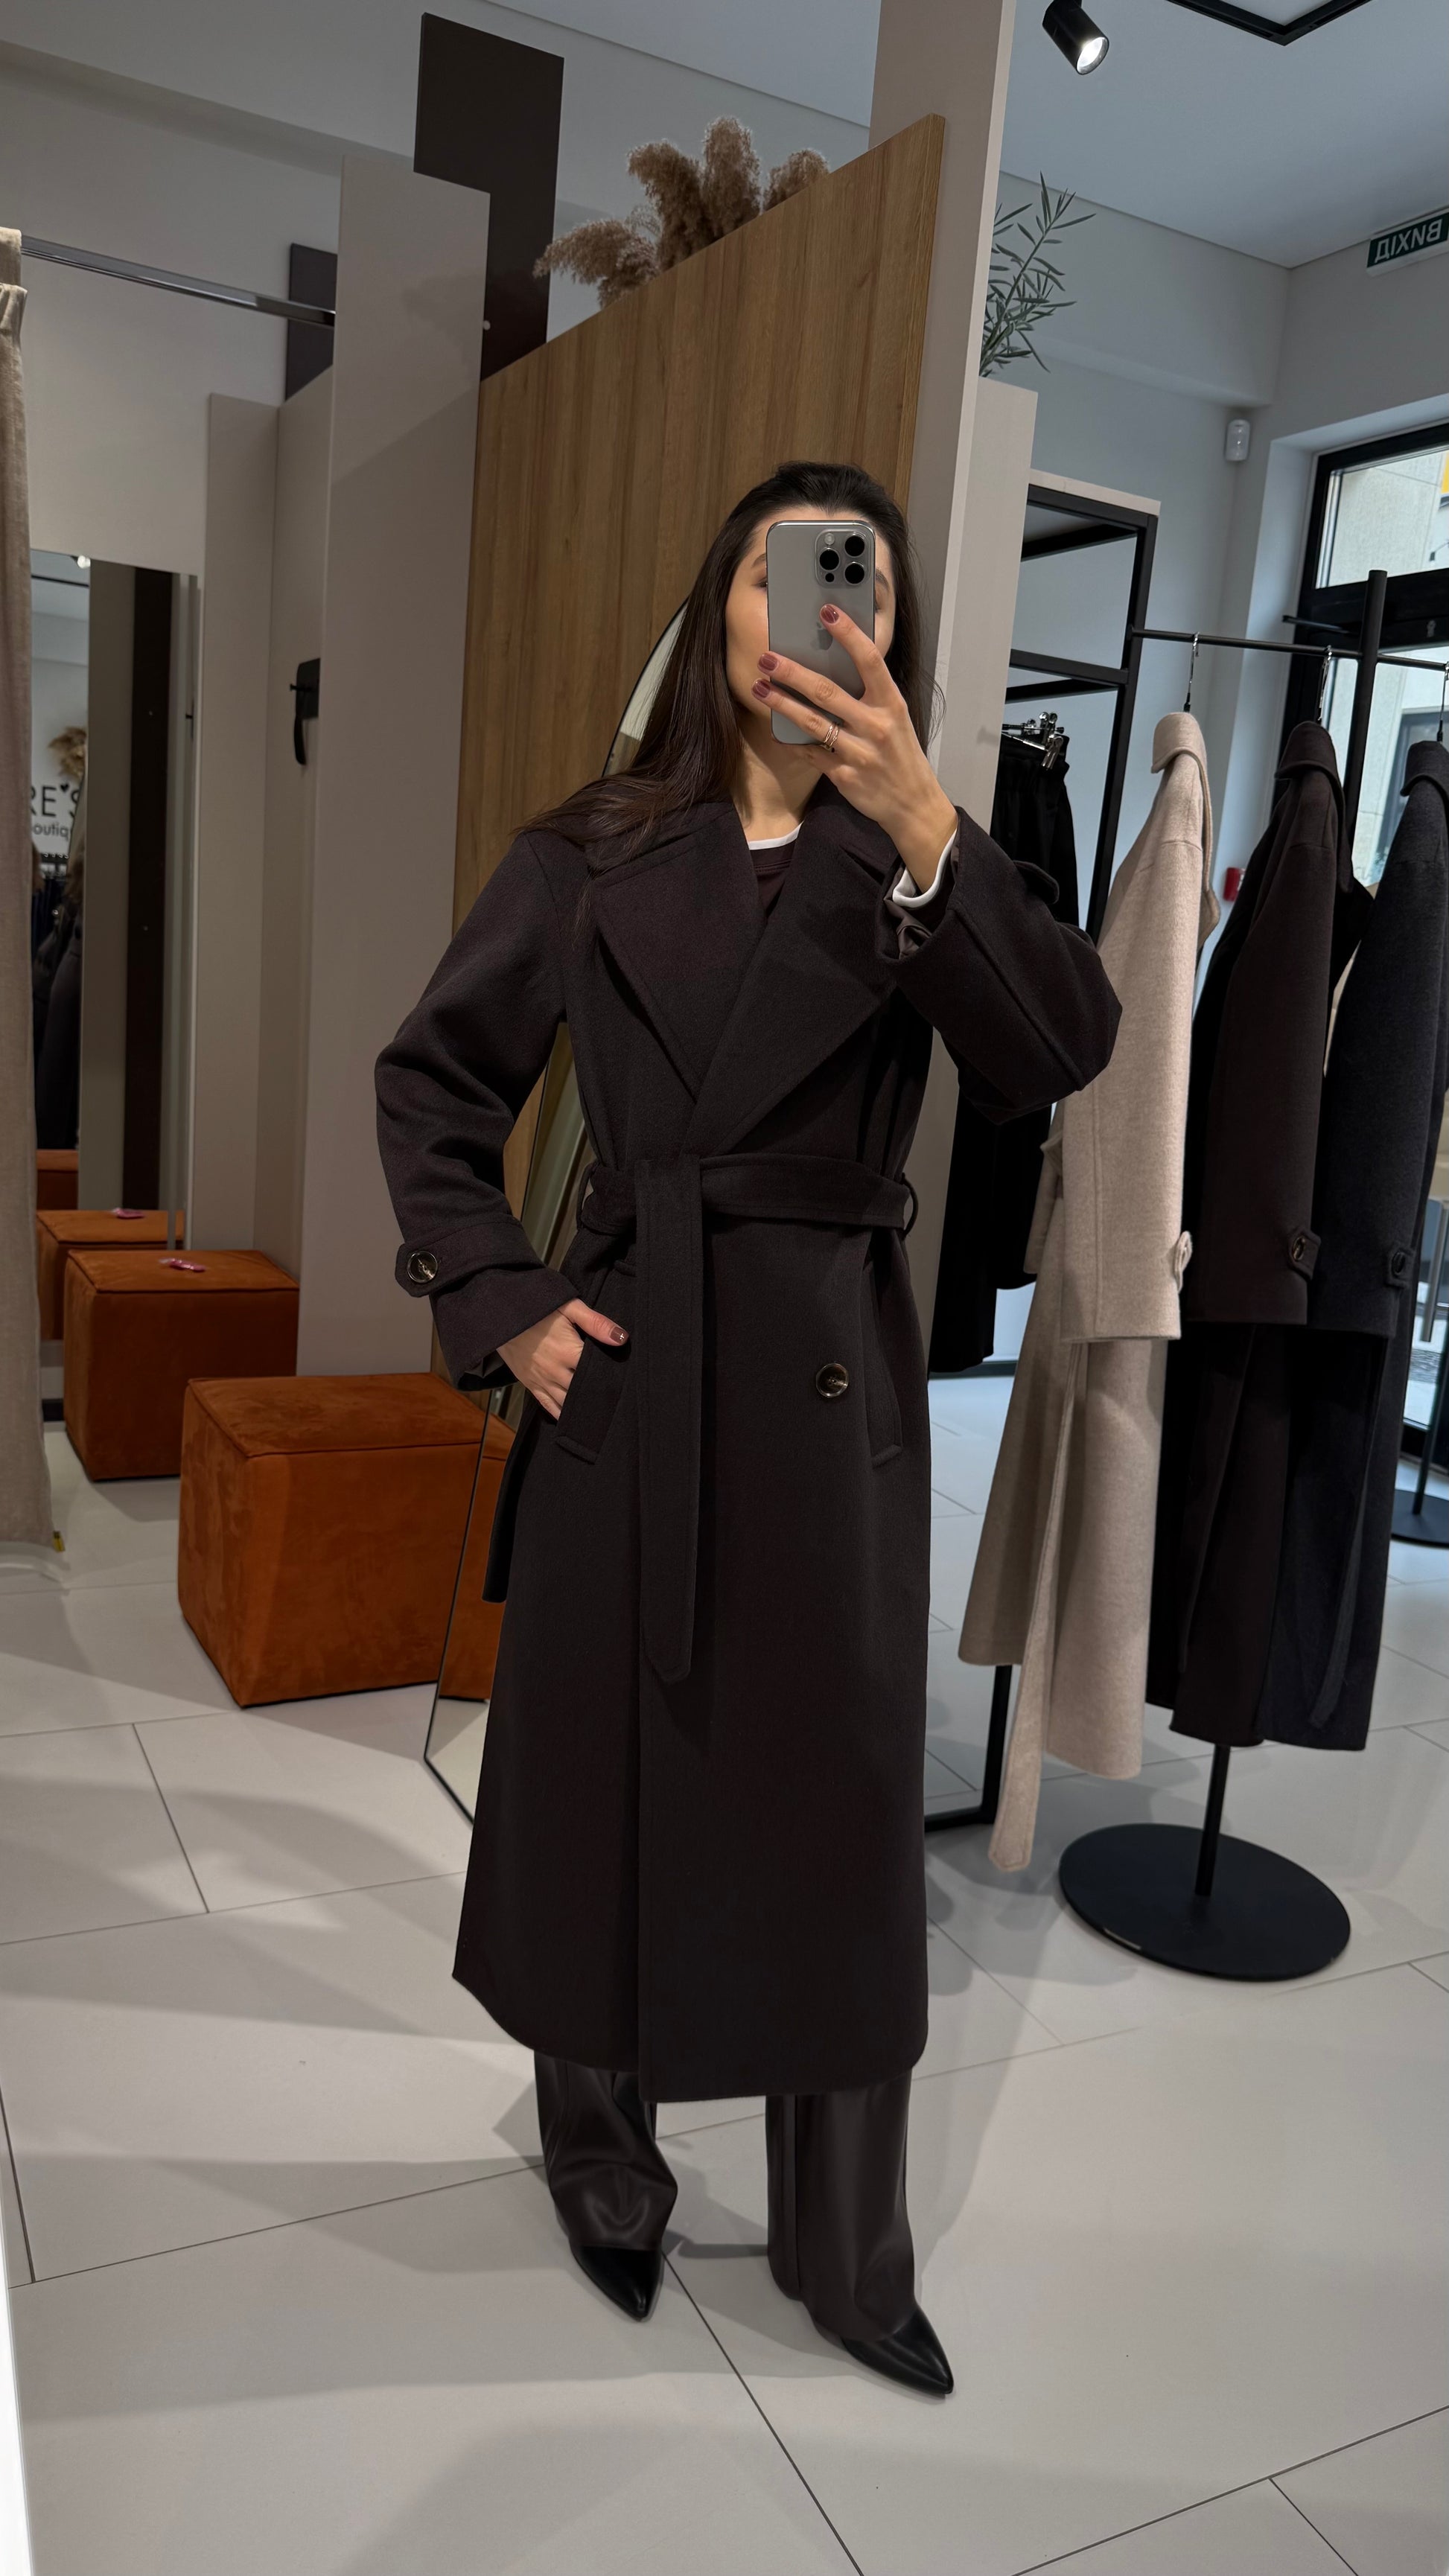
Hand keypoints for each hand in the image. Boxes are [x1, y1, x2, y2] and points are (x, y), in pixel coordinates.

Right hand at [499, 1298, 627, 1418]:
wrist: (499, 1318)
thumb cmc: (537, 1310)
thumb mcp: (568, 1307)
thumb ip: (595, 1322)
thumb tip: (621, 1338)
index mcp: (568, 1351)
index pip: (596, 1371)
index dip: (611, 1377)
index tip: (623, 1381)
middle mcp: (556, 1370)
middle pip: (583, 1390)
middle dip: (598, 1394)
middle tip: (615, 1402)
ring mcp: (543, 1380)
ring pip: (568, 1402)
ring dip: (582, 1407)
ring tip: (599, 1414)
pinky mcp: (531, 1385)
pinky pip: (549, 1405)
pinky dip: (561, 1415)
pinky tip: (574, 1420)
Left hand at [750, 610, 958, 888]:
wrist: (913, 804)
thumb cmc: (901, 754)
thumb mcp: (896, 718)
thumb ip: (870, 695)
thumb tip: (834, 666)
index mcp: (891, 704)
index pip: (870, 660)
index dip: (848, 634)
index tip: (826, 611)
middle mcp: (876, 725)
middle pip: (828, 692)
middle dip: (793, 672)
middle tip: (768, 657)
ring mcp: (859, 753)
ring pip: (813, 723)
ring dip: (783, 704)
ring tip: (760, 688)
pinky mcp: (844, 776)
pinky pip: (811, 754)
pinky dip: (791, 741)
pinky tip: (775, 729)